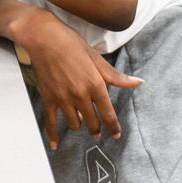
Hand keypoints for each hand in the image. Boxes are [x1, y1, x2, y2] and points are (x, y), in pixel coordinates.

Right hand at [14, 11, 141, 149]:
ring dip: (80, 125)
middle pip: (93, 122)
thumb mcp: (96, 57)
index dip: (114, 127)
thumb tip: (137, 82)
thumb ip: (116, 76)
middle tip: (98, 132)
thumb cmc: (70, 43)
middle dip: (97, 129)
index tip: (116, 135)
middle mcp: (80, 95)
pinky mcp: (48, 98)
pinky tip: (55, 144)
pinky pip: (50, 122)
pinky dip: (53, 134)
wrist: (43, 37)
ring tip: (81, 123)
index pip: (108, 114)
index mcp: (95, 85)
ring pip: (75, 123)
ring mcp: (63, 98)